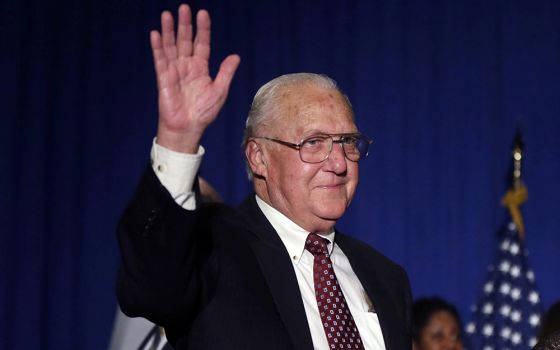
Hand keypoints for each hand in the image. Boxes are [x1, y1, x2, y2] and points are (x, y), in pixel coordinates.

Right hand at [151, 4, 239, 152]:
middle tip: (184, 7)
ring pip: (171, 46)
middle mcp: (187, 66)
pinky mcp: (163, 78)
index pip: (202, 43)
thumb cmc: (203, 112)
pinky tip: (156, 33)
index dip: (202, 29)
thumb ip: (225, 73)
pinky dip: (158, 46)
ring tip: (167, 14)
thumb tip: (235, 56)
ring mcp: (174, 70)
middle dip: (185, 24)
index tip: (203, 13)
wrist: (188, 127)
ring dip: (169, 30)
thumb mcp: (219, 91)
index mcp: (201, 68)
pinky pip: (160, 59)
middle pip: (185, 40)